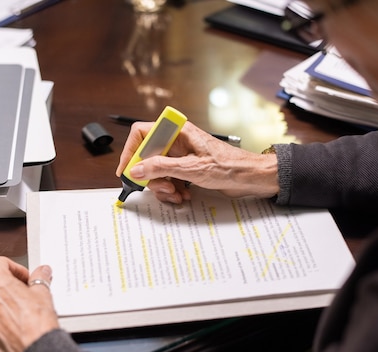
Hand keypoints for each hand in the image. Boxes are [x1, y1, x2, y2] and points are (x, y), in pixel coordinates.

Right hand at [116, 121, 279, 203]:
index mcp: (177, 131)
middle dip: (152, 176)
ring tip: (177, 194)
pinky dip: (173, 189)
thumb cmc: (229, 166)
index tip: (126, 170)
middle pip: (147, 156)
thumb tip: (136, 168)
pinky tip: (184, 194)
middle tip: (163, 188)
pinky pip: (169, 178)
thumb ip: (161, 167)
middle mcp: (177, 141)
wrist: (251, 177)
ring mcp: (181, 155)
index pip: (141, 133)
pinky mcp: (186, 168)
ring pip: (157, 171)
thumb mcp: (191, 169)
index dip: (130, 150)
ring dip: (163, 186)